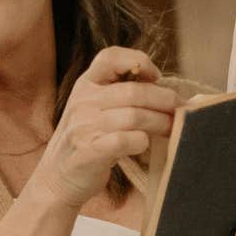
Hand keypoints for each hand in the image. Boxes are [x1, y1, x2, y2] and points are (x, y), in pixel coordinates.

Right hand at [26, 46, 180, 209]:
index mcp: (84, 85)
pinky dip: (142, 142)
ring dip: (160, 123)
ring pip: (135, 116)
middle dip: (165, 100)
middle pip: (135, 91)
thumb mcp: (92, 109)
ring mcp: (84, 127)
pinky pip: (126, 140)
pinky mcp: (89, 152)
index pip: (110, 57)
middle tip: (179, 110)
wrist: (55, 178)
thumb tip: (167, 92)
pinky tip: (143, 145)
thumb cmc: (85, 141)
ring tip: (171, 129)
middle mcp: (82, 102)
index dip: (139, 61)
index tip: (156, 78)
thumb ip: (118, 95)